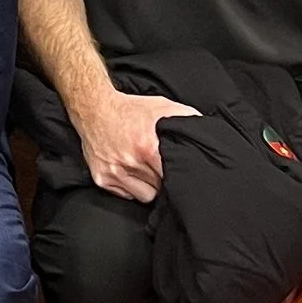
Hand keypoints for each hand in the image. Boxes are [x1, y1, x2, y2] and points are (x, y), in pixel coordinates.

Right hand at [72, 85, 198, 203]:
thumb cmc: (130, 108)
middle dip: (162, 179)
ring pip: (144, 196)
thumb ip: (186, 117)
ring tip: (146, 171)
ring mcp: (114, 173)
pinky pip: (126, 195)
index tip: (178, 172)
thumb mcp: (162, 106)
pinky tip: (131, 172)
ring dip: (148, 186)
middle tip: (160, 168)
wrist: (94, 108)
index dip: (177, 175)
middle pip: (159, 188)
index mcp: (147, 148)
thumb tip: (206, 128)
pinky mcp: (102, 179)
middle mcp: (130, 163)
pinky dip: (131, 187)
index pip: (171, 177)